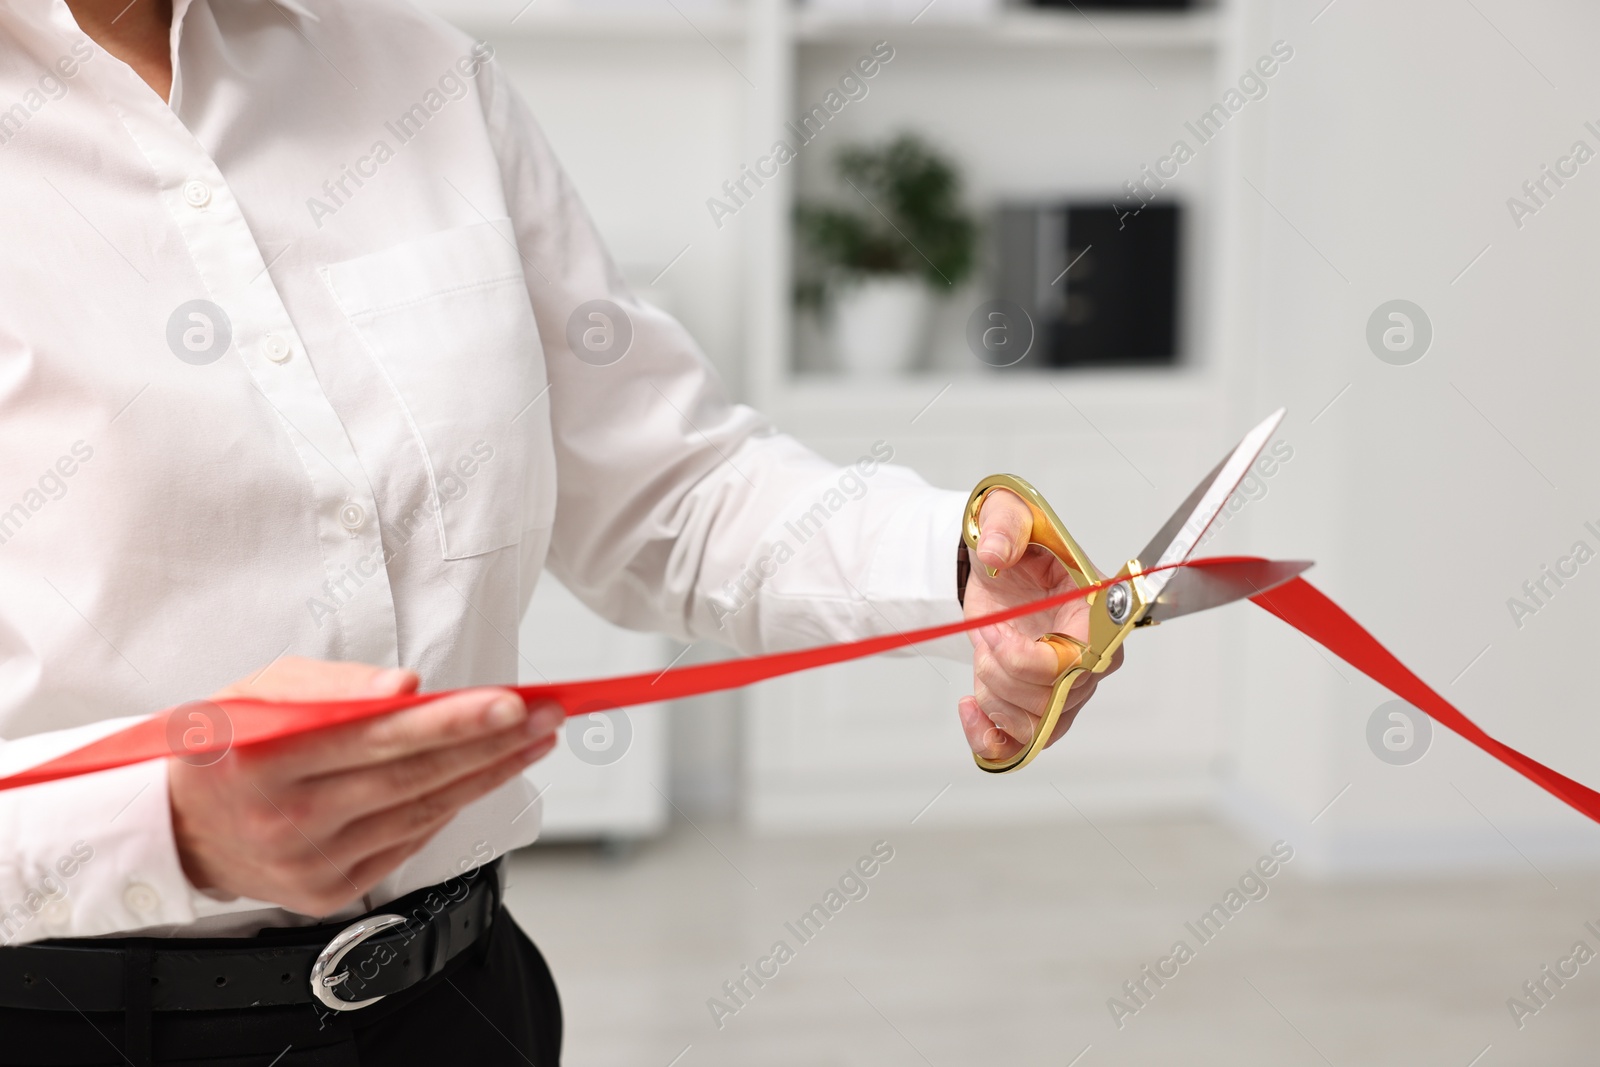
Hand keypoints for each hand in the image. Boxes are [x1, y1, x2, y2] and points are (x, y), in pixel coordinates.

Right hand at [168, 657, 561, 915]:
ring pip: (420, 813)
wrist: (181, 828)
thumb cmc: (230, 745)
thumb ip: (334, 683)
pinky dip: (448, 807)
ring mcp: (308, 863)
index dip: (450, 722)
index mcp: (264, 758)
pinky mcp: (327, 892)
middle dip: (489, 745)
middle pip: (411, 779)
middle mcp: (286, 819)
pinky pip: (407, 843)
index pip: (377, 737)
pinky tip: (479, 777)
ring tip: (529, 740)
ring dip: (485, 774)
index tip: (508, 704)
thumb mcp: (261, 691)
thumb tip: (405, 687)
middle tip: (543, 716)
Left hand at [958, 489, 1123, 762]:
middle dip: (1002, 672)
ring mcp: (1069, 690)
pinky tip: (970, 708)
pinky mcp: (1040, 709)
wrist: (1000, 569)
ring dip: (992, 695)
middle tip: (986, 633)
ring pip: (1034, 725)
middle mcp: (1093, 658)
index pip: (1082, 662)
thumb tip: (996, 553)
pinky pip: (1021, 748)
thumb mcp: (1008, 516)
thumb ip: (1003, 526)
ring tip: (983, 653)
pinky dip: (988, 738)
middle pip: (1054, 698)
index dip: (1030, 660)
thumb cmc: (1019, 546)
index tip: (995, 632)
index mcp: (1097, 613)